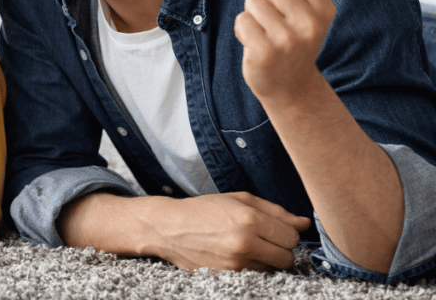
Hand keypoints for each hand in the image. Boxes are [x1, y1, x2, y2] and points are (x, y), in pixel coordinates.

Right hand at [155, 192, 311, 271]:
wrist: (169, 228)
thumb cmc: (205, 209)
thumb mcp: (239, 199)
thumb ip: (275, 211)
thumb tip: (305, 223)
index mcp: (249, 218)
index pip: (292, 236)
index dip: (287, 232)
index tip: (276, 228)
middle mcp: (244, 242)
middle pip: (288, 257)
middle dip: (281, 248)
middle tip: (265, 238)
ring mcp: (236, 262)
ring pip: (274, 268)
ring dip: (268, 258)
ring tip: (249, 245)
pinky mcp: (229, 275)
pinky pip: (258, 275)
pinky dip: (254, 266)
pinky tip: (239, 254)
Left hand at [234, 0, 336, 107]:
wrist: (291, 88)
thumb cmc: (291, 42)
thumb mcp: (301, 14)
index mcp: (324, 9)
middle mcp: (310, 24)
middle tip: (269, 19)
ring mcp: (288, 40)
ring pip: (253, 1)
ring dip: (251, 14)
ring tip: (263, 33)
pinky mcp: (264, 53)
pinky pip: (242, 20)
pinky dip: (242, 29)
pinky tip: (254, 45)